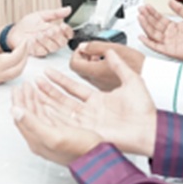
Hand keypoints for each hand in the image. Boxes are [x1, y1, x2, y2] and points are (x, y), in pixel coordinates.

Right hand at [0, 36, 28, 85]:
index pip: (14, 58)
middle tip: (27, 44)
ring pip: (16, 74)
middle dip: (26, 56)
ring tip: (23, 50)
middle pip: (19, 68)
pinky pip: (10, 76)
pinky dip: (17, 67)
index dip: (22, 48)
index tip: (25, 39)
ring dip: (23, 63)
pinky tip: (15, 58)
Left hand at [8, 7, 73, 55]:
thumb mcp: (42, 15)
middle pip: (63, 42)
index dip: (67, 31)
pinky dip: (37, 45)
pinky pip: (42, 51)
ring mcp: (45, 47)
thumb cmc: (28, 24)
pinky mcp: (37, 53)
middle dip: (56, 36)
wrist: (15, 31)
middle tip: (50, 30)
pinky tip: (32, 40)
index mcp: (56, 31)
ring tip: (39, 34)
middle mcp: (52, 40)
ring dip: (46, 40)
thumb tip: (68, 9)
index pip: (68, 34)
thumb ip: (55, 13)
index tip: (62, 25)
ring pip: (53, 48)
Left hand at [11, 82, 102, 165]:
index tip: (18, 87)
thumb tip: (14, 111)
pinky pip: (50, 114)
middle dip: (25, 98)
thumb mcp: (54, 136)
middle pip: (29, 115)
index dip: (18, 101)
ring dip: (35, 99)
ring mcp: (53, 135)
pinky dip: (46, 103)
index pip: (21, 118)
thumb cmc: (80, 150)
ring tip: (33, 87)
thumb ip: (33, 123)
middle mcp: (43, 138)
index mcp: (37, 141)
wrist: (100, 158)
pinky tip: (49, 98)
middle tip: (25, 85)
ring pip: (39, 114)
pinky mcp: (64, 132)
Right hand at [35, 52, 156, 155]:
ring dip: (46, 102)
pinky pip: (66, 122)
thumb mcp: (132, 80)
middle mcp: (90, 112)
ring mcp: (88, 122)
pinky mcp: (87, 131)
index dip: (60, 80)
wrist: (150, 129)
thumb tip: (111, 52)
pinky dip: (53, 116)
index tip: (48, 73)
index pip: (73, 88)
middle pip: (63, 100)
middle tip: (33, 83)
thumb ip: (119, 65)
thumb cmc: (145, 110)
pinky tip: (41, 109)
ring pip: (61, 110)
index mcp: (99, 100)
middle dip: (47, 91)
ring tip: (32, 93)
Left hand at [69, 41, 144, 90]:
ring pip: (88, 74)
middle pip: (79, 70)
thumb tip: (83, 46)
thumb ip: (95, 46)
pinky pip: (97, 79)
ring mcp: (102, 87)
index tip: (84, 48)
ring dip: (90, 64)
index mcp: (95, 72)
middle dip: (83, 58)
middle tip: (92, 51)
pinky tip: (107, 64)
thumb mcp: (115, 48)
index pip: (73, 64)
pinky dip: (98, 70)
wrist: (152, 79)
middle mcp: (96, 82)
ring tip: (101, 56)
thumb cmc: (138, 65)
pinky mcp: (108, 88)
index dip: (76, 53)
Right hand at [138, 0, 182, 61]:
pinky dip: (148, 42)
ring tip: (140, 18)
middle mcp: (170, 35)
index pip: (159, 18)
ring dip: (145, 26)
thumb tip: (171, 1)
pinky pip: (156, 46)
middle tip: (140, 10)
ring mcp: (169, 42)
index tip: (146, 7)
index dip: (152, 12)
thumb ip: (180, 8)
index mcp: (174, 27)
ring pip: (153, 34)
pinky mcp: (169, 50)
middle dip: (146, 17)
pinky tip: (141, 36)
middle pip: (154, 25)